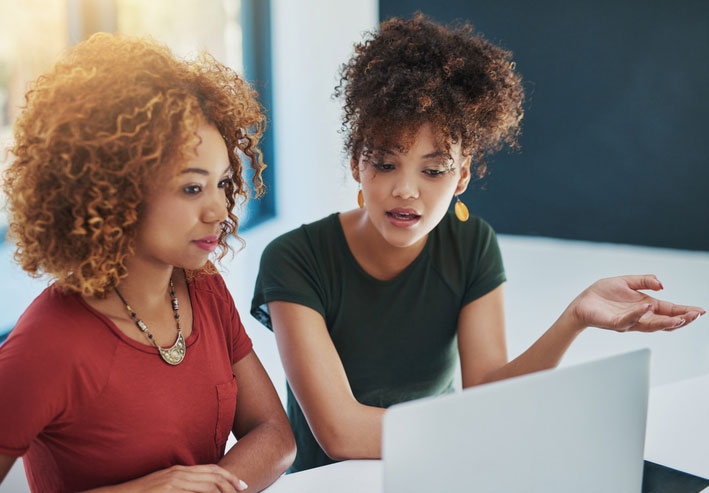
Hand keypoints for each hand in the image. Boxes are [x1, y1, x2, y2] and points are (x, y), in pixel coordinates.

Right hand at [102, 464, 247, 492]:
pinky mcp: (169, 489)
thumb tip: (199, 490)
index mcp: (180, 470)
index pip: (211, 469)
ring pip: (207, 484)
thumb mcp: (166, 486)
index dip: (228, 476)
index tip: (241, 484)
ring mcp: (174, 481)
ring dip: (223, 490)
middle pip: (213, 475)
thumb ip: (183, 486)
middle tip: (244, 489)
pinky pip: (194, 492)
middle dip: (231, 482)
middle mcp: (179, 472)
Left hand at [566, 275, 704, 332]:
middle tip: (695, 315)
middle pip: (665, 321)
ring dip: (666, 321)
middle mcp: (640, 316)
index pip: (669, 310)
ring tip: (680, 318)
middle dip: (681, 319)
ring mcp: (628, 321)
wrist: (581, 303)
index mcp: (645, 306)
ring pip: (650, 325)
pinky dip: (638, 313)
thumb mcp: (626, 282)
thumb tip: (662, 284)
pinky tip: (647, 307)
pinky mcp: (614, 323)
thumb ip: (644, 281)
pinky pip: (628, 320)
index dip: (684, 311)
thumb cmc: (602, 294)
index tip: (700, 311)